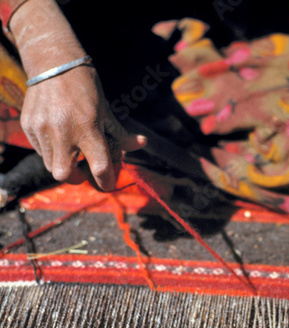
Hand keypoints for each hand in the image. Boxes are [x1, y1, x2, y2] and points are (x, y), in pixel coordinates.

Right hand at [10, 0, 145, 190]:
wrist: (53, 64)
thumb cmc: (86, 88)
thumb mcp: (107, 111)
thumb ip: (121, 134)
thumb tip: (142, 144)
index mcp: (87, 129)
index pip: (100, 168)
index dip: (107, 182)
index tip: (109, 185)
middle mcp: (62, 132)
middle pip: (65, 175)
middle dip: (77, 178)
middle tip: (84, 172)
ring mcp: (42, 129)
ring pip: (50, 166)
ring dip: (63, 166)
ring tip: (72, 153)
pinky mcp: (28, 126)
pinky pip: (40, 151)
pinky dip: (51, 152)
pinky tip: (59, 140)